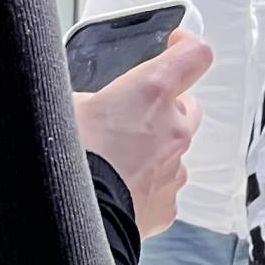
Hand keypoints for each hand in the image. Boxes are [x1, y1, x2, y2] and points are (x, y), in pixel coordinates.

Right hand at [74, 30, 211, 239]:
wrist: (77, 218)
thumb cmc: (74, 160)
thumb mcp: (70, 108)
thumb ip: (92, 98)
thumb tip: (84, 104)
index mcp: (152, 92)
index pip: (194, 55)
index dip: (186, 46)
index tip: (176, 46)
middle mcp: (173, 129)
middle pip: (188, 107)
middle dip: (166, 108)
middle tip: (135, 116)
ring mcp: (175, 168)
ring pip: (174, 150)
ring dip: (154, 150)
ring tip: (119, 160)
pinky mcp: (168, 203)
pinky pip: (165, 187)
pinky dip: (148, 185)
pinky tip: (121, 188)